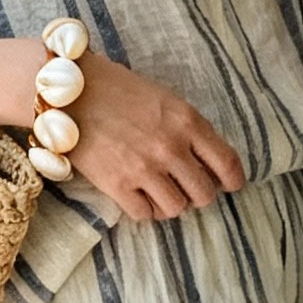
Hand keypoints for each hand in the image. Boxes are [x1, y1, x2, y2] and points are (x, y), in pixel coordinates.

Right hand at [68, 53, 245, 221]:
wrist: (69, 92)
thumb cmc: (116, 88)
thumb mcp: (163, 98)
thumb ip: (186, 127)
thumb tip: (203, 158)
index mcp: (187, 121)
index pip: (226, 162)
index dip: (233, 179)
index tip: (230, 185)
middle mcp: (171, 148)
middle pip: (204, 193)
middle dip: (198, 194)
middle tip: (186, 188)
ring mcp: (144, 169)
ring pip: (176, 208)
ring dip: (170, 203)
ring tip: (158, 192)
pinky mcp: (117, 185)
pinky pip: (145, 214)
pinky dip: (144, 209)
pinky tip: (137, 195)